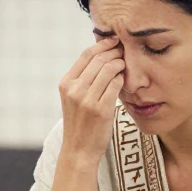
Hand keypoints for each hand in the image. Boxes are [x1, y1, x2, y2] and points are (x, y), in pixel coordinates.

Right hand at [58, 38, 124, 164]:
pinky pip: (116, 84)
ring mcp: (87, 99)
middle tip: (125, 49)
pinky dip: (122, 78)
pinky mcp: (101, 109)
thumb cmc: (80, 123)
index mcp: (66, 84)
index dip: (102, 45)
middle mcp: (74, 90)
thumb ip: (82, 79)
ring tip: (126, 64)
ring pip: (108, 69)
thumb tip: (101, 56)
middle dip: (114, 51)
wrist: (79, 150)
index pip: (86, 55)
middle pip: (98, 59)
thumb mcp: (73, 98)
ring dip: (120, 63)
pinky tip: (125, 79)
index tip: (114, 41)